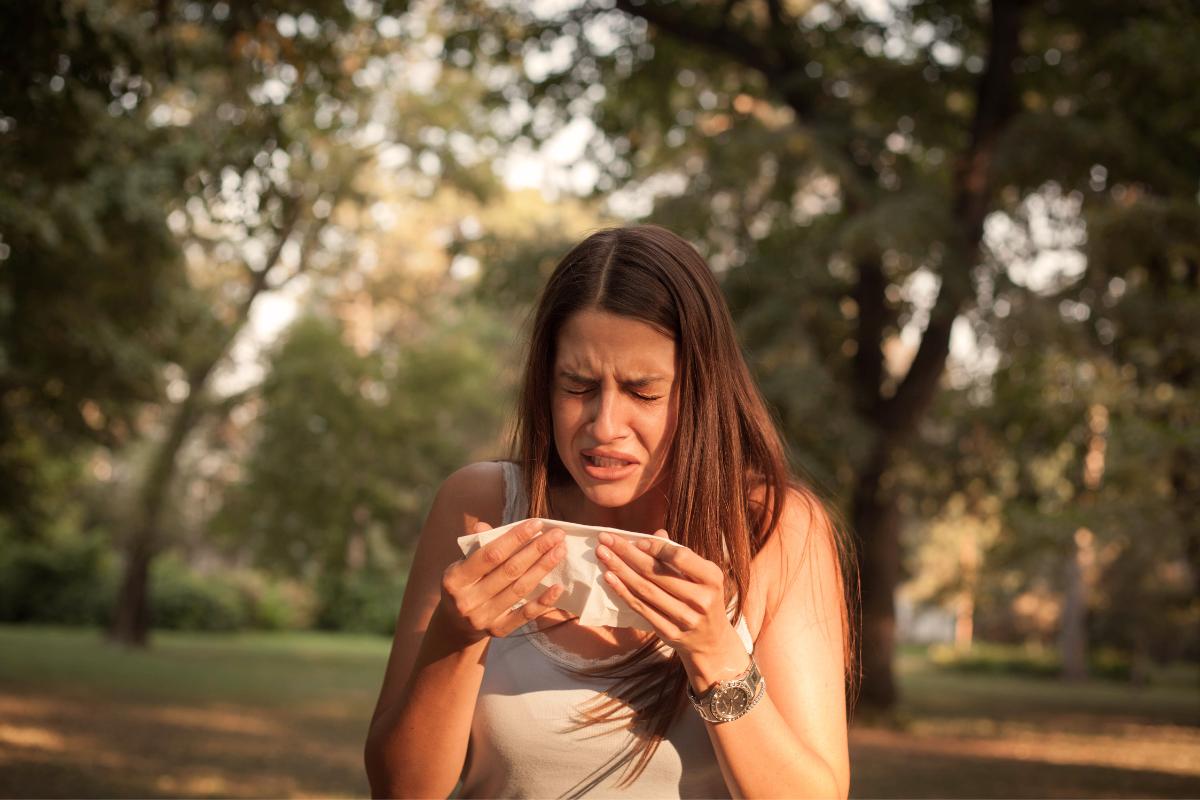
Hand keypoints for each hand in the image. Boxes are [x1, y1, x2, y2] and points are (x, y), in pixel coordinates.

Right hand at [438, 518, 565, 644]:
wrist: (454, 626)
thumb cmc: (464, 585)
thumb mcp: (462, 565)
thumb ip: (476, 545)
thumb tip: (485, 526)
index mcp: (455, 578)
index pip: (490, 554)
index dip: (515, 538)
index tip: (537, 524)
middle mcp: (467, 600)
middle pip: (509, 571)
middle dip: (536, 550)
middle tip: (557, 535)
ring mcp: (483, 618)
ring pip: (520, 589)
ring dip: (543, 568)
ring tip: (560, 551)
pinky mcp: (498, 631)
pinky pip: (525, 615)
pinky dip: (543, 601)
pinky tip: (558, 586)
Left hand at [595, 531, 748, 688]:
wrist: (710, 640)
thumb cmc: (703, 597)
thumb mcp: (701, 575)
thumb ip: (679, 555)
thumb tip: (655, 533)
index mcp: (712, 579)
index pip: (681, 558)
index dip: (656, 547)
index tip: (636, 540)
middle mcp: (701, 600)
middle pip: (656, 573)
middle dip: (627, 553)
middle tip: (606, 538)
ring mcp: (684, 618)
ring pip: (645, 590)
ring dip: (620, 570)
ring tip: (602, 554)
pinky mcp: (669, 632)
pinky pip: (641, 608)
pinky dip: (623, 591)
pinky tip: (609, 577)